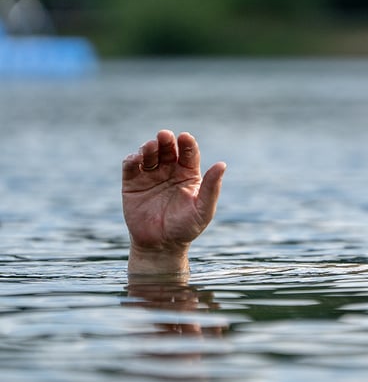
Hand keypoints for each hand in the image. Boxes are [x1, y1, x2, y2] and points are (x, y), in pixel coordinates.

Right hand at [122, 130, 225, 274]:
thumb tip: (222, 164)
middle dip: (166, 141)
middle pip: (168, 149)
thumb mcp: (203, 210)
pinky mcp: (132, 183)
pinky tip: (136, 159)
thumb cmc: (186, 228)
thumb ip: (212, 188)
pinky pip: (131, 166)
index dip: (187, 144)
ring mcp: (150, 175)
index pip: (189, 154)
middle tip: (164, 136)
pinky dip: (132, 159)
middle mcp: (170, 171)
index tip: (185, 137)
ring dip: (149, 148)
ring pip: (149, 154)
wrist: (160, 246)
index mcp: (188, 174)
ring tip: (150, 147)